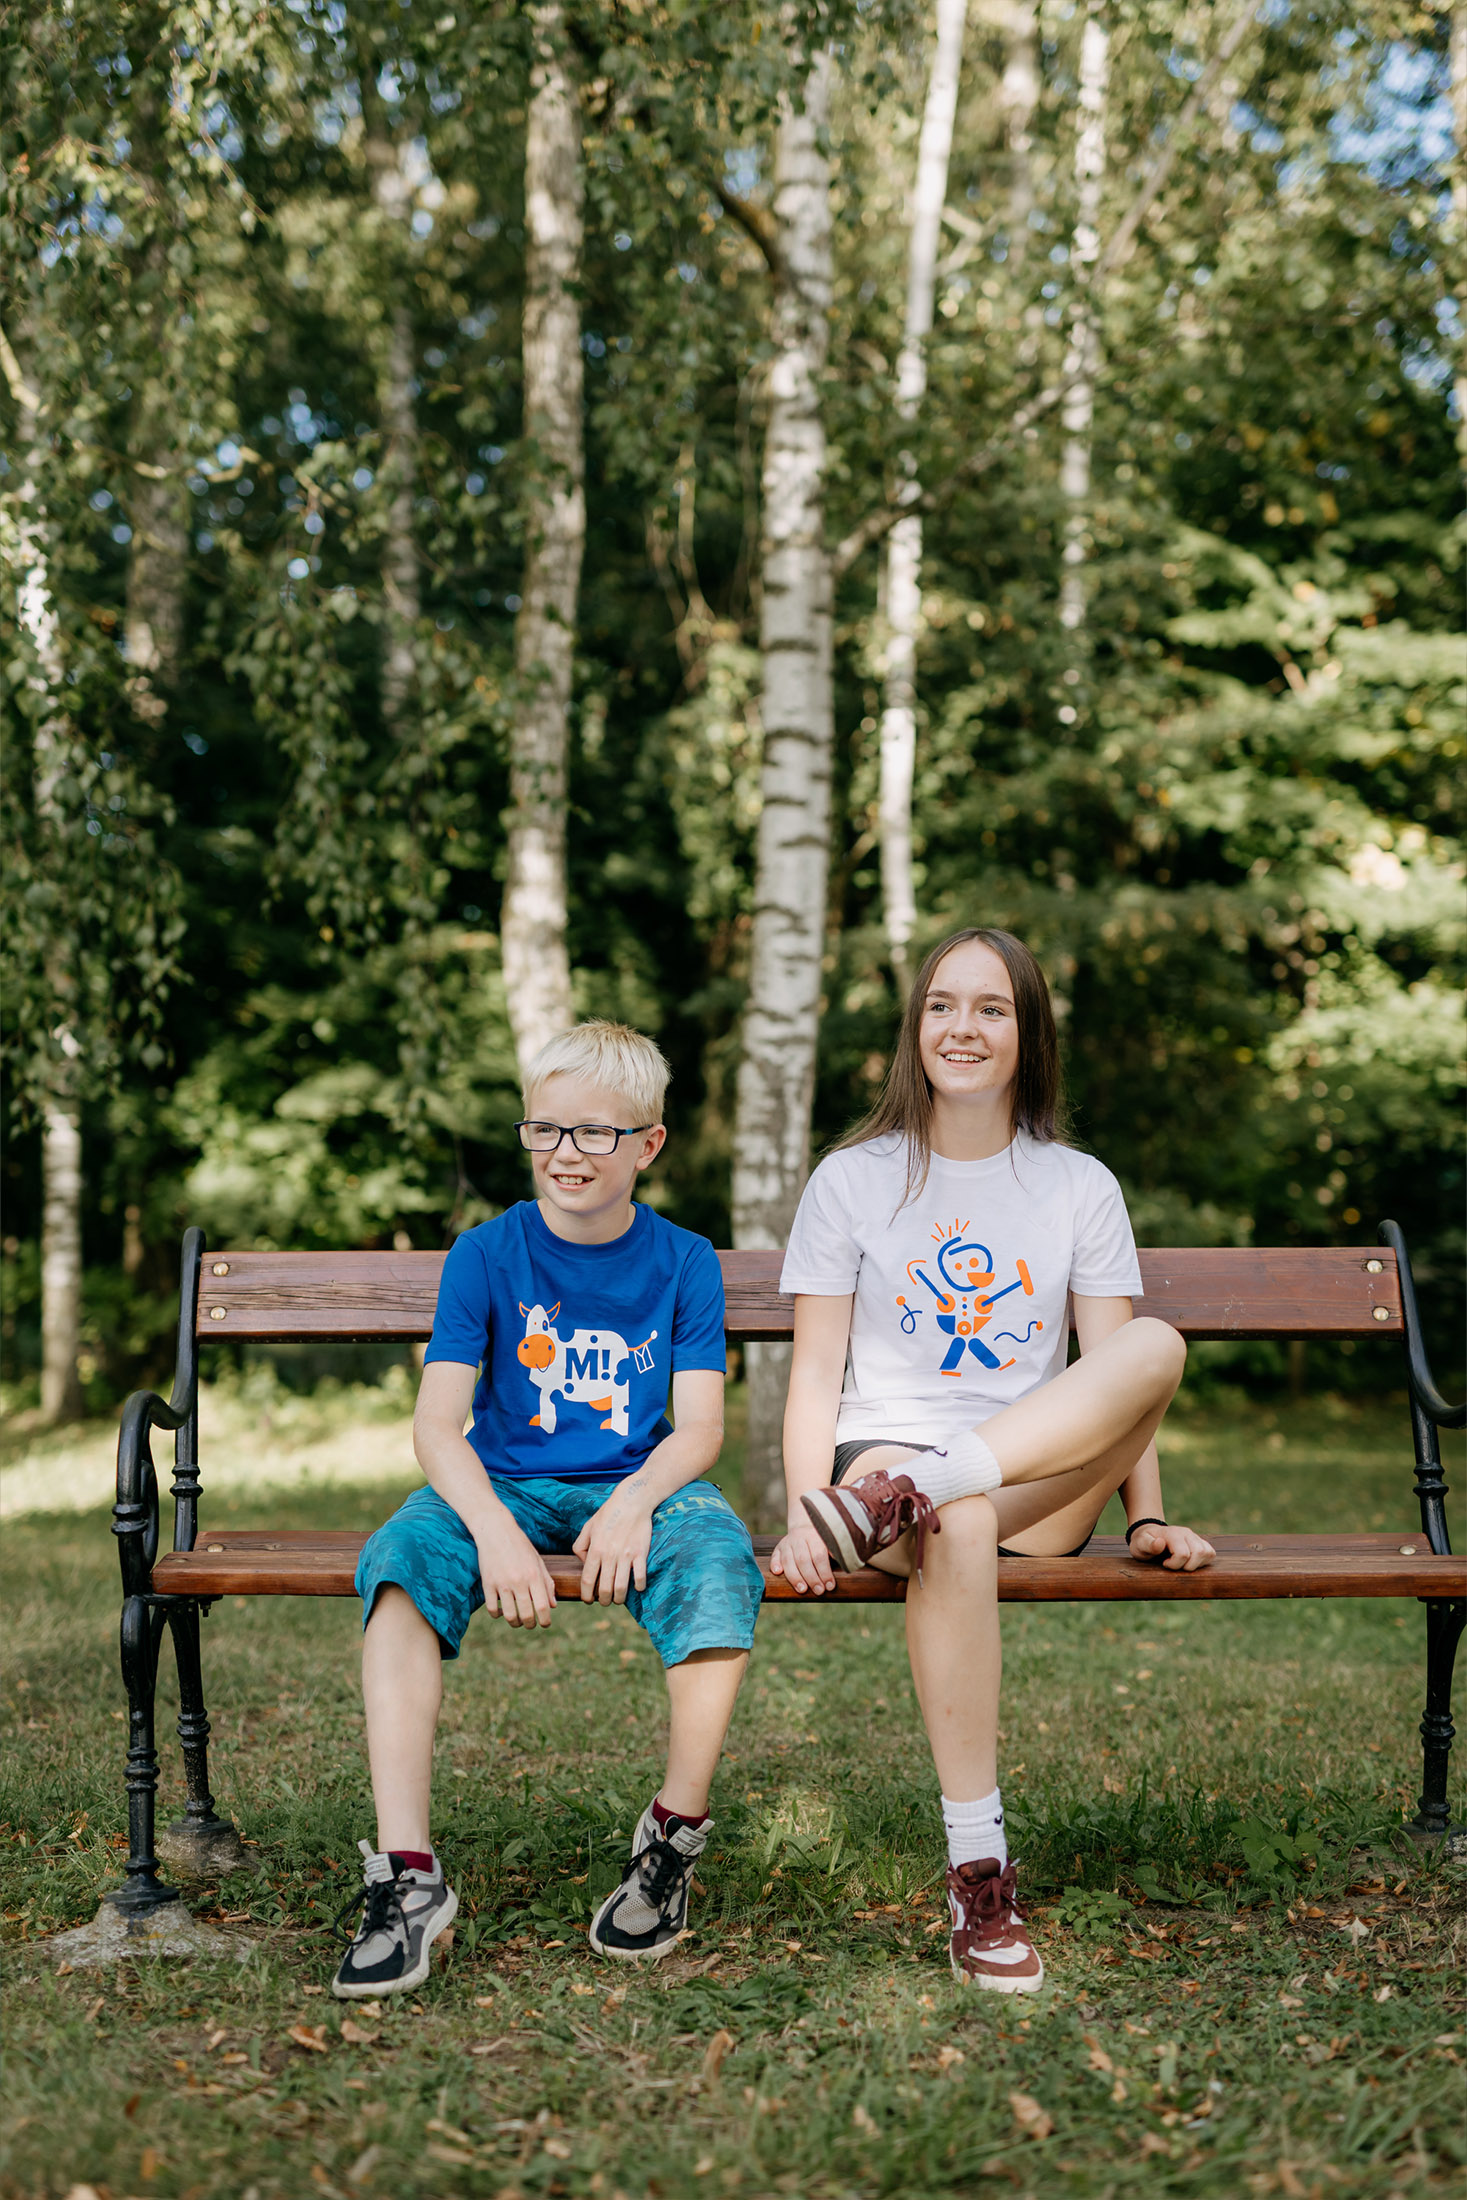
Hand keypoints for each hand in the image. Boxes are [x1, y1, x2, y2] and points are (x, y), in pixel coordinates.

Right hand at [476, 1516, 558, 1627]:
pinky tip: (502, 1611)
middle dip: (531, 1624)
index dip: (545, 1620)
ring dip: (515, 1623)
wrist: (496, 1530)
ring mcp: (502, 1583)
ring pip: (509, 1615)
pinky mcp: (487, 1584)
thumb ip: (547, 1583)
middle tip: (531, 1624)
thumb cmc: (520, 1545)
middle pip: (526, 1615)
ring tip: (517, 1621)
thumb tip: (552, 1606)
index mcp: (534, 1575)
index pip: (543, 1606)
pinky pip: (492, 1609)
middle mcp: (519, 1581)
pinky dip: (497, 1614)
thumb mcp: (538, 1561)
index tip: (545, 1623)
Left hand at [573, 1488, 653, 1604]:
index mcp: (595, 1549)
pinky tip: (636, 1586)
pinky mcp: (641, 1554)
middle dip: (603, 1600)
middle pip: (604, 1589)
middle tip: (604, 1601)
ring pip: (621, 1588)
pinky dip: (638, 1586)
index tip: (588, 1600)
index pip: (587, 1580)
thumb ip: (580, 1546)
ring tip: (618, 1598)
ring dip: (619, 1598)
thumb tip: (584, 1563)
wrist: (632, 1501)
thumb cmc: (609, 1513)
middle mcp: (609, 1555)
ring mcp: (626, 1556)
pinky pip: (640, 1578)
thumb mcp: (588, 1527)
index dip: (586, 1595)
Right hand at [769, 1519, 835, 1596]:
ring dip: (795, 1577)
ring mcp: (788, 1543)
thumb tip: (848, 1565)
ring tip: (802, 1590)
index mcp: (815, 1537)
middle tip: (819, 1591)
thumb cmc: (823, 1541)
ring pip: (788, 1560)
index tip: (830, 1586)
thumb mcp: (831, 1542)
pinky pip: (775, 1555)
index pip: (819, 1556)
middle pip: (803, 1560)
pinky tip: (777, 1573)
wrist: (806, 1525)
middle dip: (811, 1578)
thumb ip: (836, 1553)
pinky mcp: (779, 1548)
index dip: (824, 1572)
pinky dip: (775, 1564)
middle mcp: (800, 1539)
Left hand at [1127, 1521, 1214, 1571]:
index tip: (1164, 1563)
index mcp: (1172, 1533)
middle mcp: (1186, 1533)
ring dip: (1196, 1564)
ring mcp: (1194, 1537)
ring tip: (1182, 1564)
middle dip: (1187, 1566)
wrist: (1149, 1535)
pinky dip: (1203, 1561)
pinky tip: (1190, 1563)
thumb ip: (1149, 1545)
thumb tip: (1160, 1543)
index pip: (1183, 1553)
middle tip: (1174, 1565)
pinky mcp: (1200, 1542)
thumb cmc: (1144, 1542)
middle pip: (1199, 1553)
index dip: (1174, 1565)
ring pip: (1208, 1553)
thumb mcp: (1140, 1544)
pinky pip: (1210, 1553)